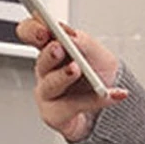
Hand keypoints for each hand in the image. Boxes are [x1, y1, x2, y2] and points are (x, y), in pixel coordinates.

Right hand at [16, 17, 127, 141]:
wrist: (112, 107)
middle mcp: (46, 71)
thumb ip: (83, 41)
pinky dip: (95, 100)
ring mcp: (48, 94)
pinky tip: (110, 94)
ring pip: (50, 85)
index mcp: (52, 49)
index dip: (32, 30)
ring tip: (77, 69)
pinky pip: (71, 107)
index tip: (44, 28)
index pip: (31, 35)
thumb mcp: (99, 54)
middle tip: (59, 48)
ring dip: (63, 76)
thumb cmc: (100, 77)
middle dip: (48, 54)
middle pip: (40, 61)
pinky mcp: (55, 115)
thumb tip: (69, 34)